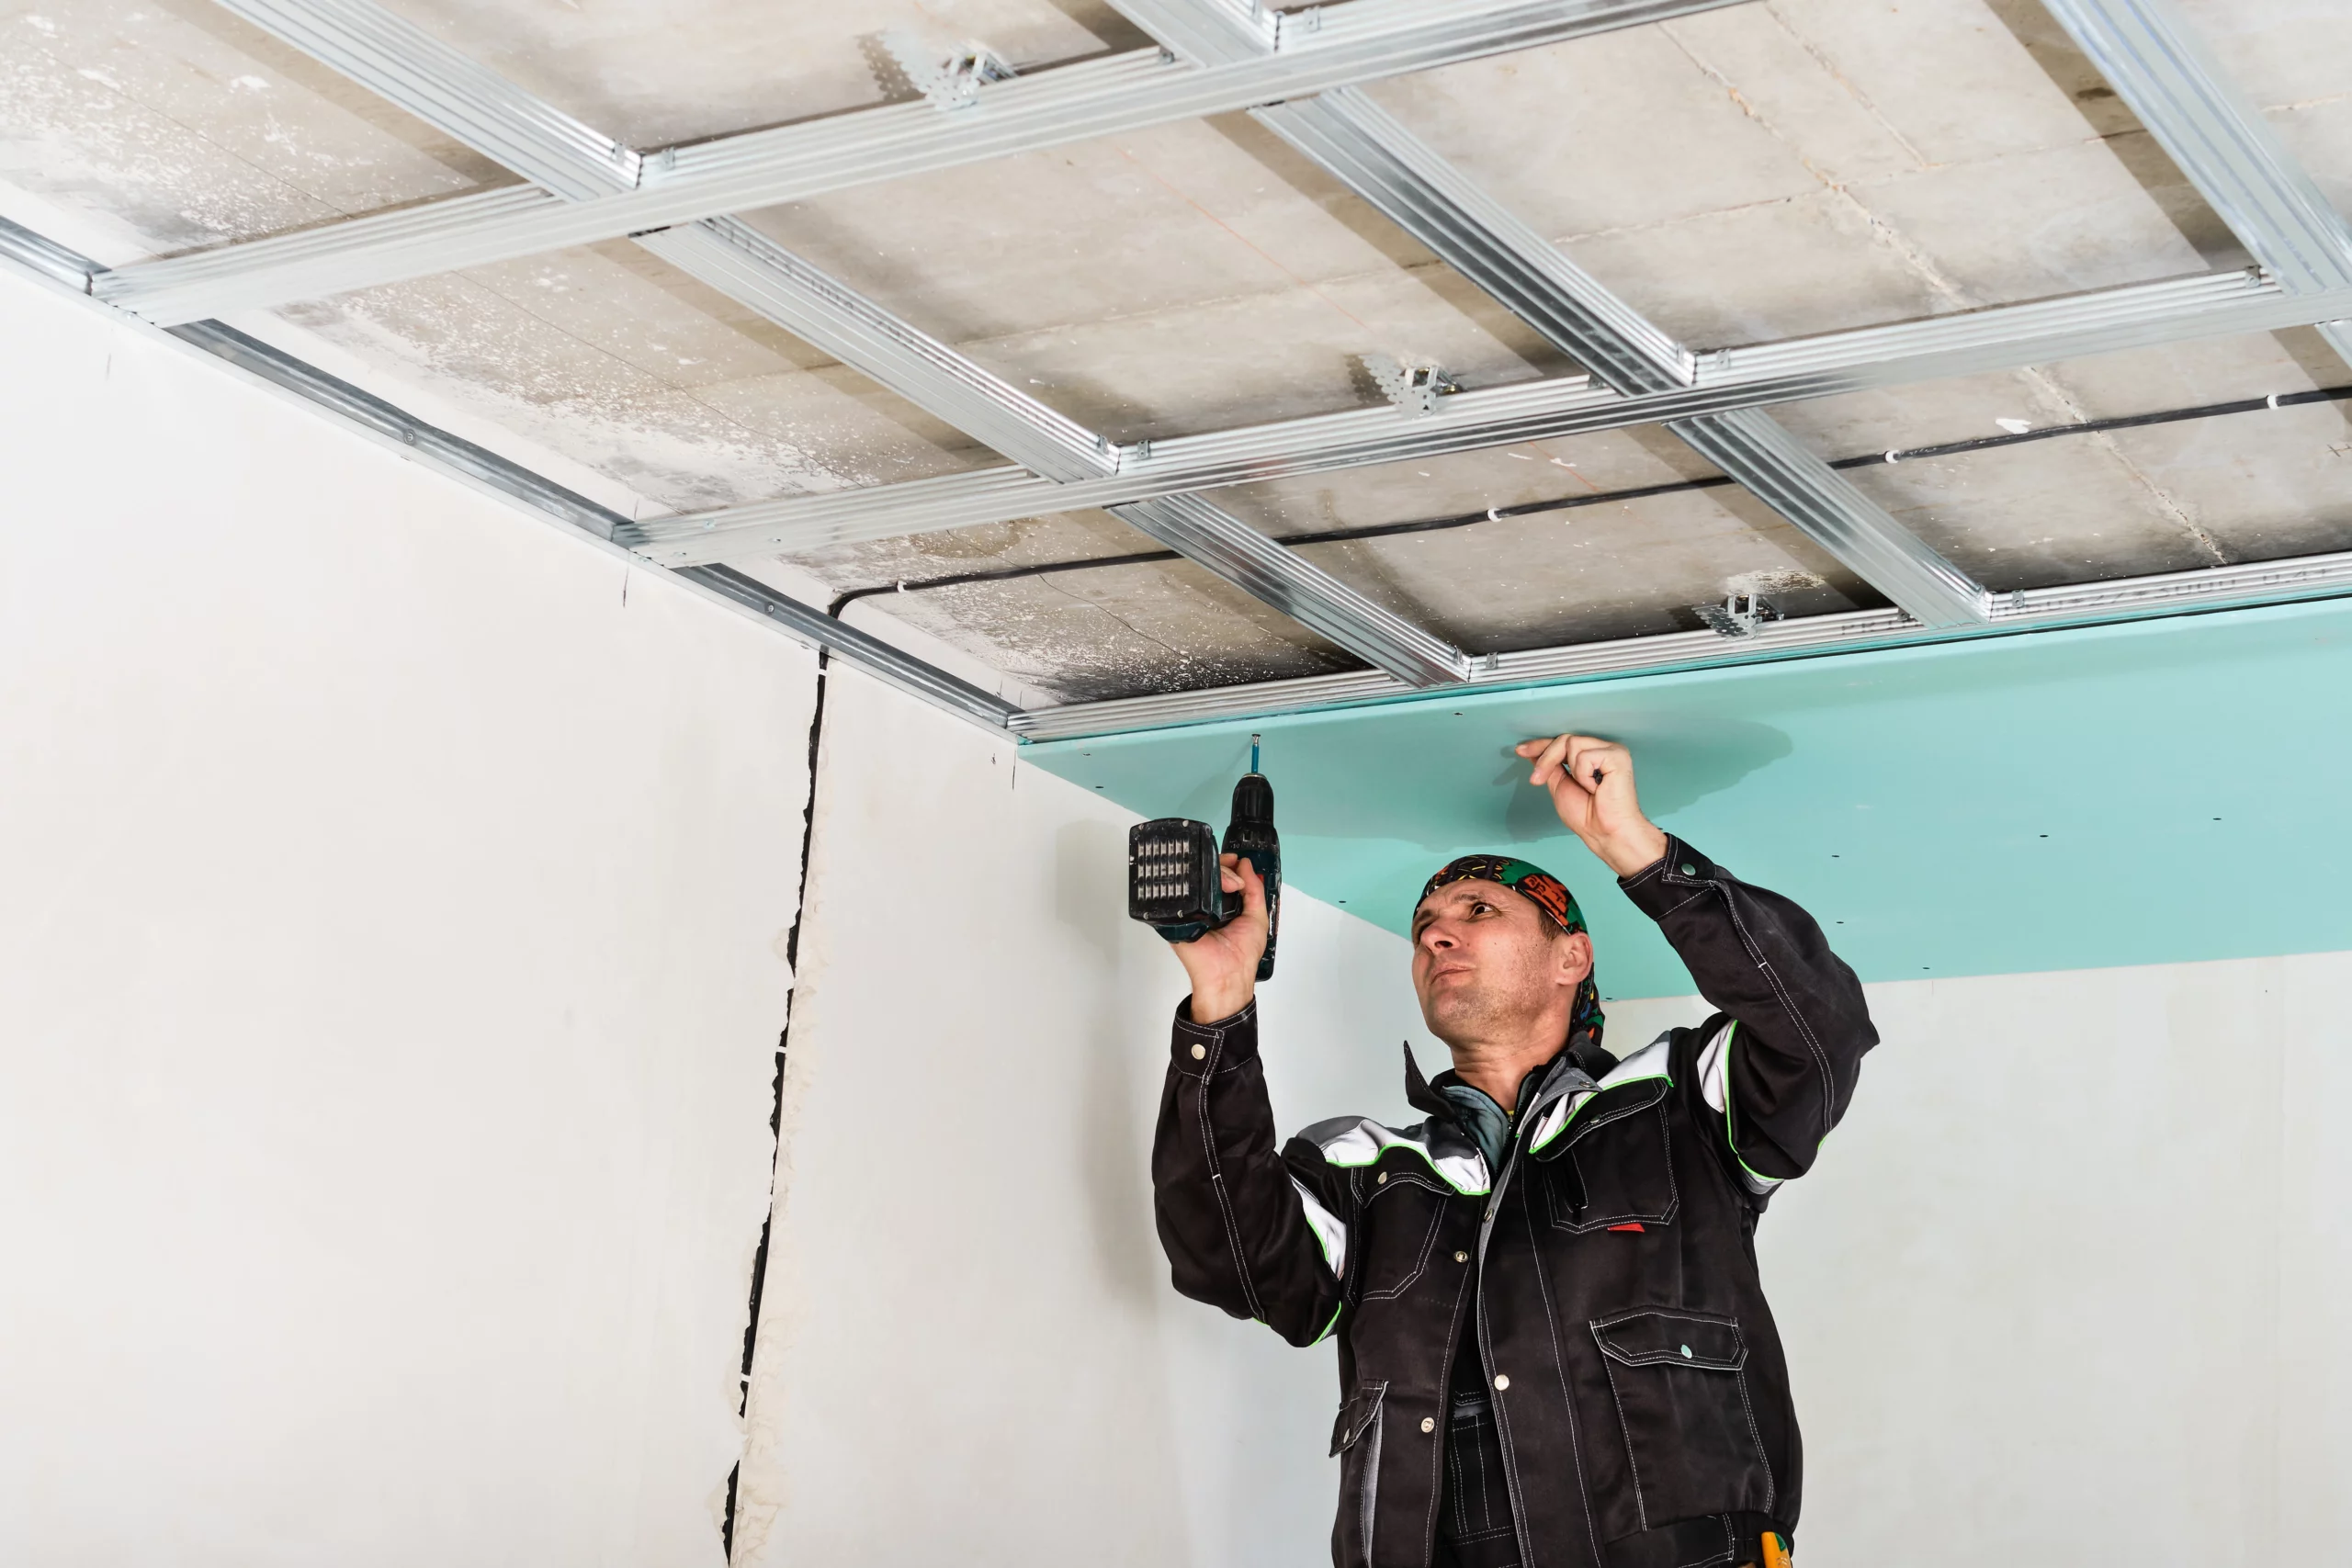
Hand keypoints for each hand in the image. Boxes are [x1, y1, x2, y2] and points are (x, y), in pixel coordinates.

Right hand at [1170, 852, 1268, 1023]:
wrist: (1227, 974)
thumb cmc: (1243, 952)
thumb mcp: (1257, 917)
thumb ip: (1255, 890)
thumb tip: (1245, 865)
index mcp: (1222, 906)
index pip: (1221, 877)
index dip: (1228, 865)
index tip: (1235, 860)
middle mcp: (1205, 905)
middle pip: (1207, 875)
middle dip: (1223, 867)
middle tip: (1232, 873)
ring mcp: (1190, 909)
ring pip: (1195, 880)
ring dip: (1212, 875)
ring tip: (1226, 883)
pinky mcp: (1176, 916)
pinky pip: (1180, 894)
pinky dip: (1192, 883)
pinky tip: (1205, 883)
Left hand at [1514, 733, 1669, 877]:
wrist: (1605, 832)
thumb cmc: (1588, 816)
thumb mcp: (1560, 786)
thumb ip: (1550, 766)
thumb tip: (1534, 751)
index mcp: (1591, 755)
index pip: (1562, 742)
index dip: (1540, 745)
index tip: (1520, 751)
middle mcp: (1602, 749)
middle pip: (1564, 739)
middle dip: (1546, 760)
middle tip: (1537, 779)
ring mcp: (1612, 751)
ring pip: (1572, 743)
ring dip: (1572, 773)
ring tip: (1588, 789)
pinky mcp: (1618, 756)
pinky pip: (1585, 756)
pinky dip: (1584, 776)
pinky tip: (1597, 788)